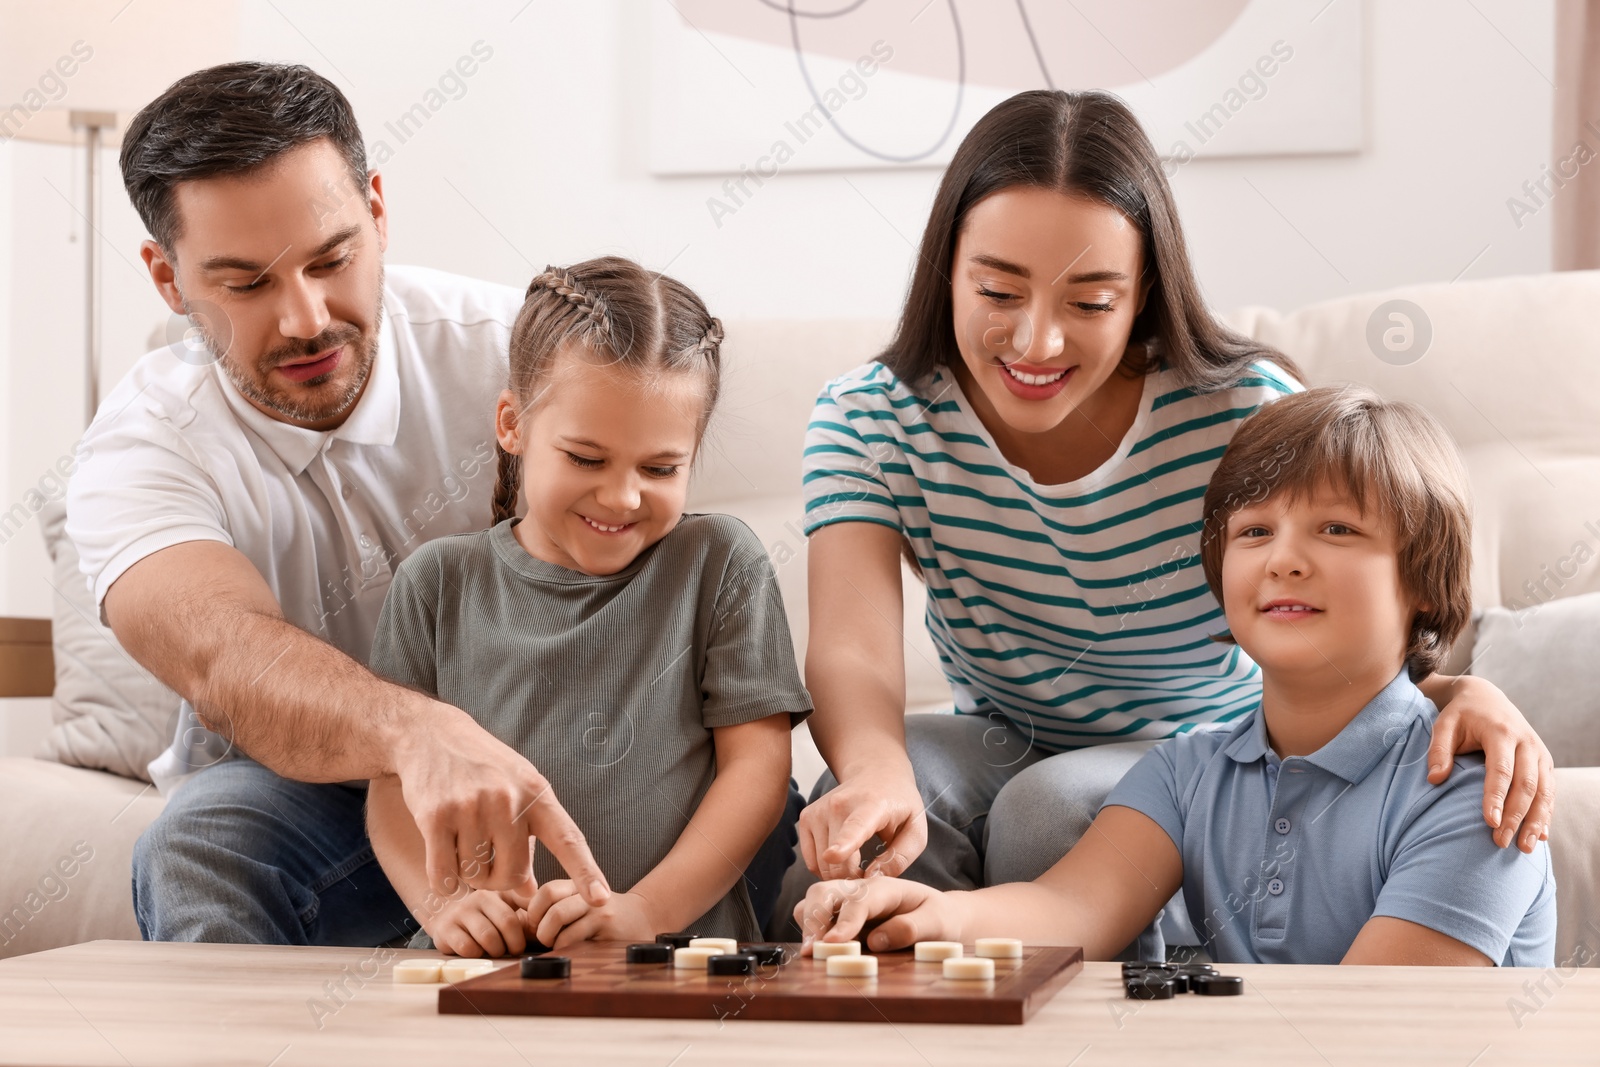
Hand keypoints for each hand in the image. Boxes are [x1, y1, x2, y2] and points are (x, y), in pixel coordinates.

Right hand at [395, 702, 611, 903]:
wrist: (432, 735)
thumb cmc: (482, 768)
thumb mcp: (517, 790)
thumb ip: (529, 837)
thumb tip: (530, 891)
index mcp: (537, 793)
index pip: (568, 839)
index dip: (585, 872)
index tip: (600, 900)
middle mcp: (508, 799)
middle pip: (512, 875)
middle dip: (498, 879)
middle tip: (487, 859)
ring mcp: (472, 806)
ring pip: (475, 877)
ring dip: (467, 873)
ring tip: (463, 844)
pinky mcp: (437, 816)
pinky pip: (444, 876)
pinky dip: (443, 879)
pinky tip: (443, 860)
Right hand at [426, 888, 532, 957]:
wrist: (443, 915)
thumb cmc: (482, 915)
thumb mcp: (503, 905)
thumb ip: (525, 906)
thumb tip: (545, 913)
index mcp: (497, 891)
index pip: (523, 903)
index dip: (526, 928)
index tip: (524, 940)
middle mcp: (479, 898)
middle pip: (507, 923)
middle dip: (514, 944)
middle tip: (512, 951)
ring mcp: (461, 912)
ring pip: (488, 937)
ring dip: (495, 951)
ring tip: (494, 951)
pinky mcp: (445, 929)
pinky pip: (468, 947)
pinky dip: (476, 954)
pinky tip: (476, 951)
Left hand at [524, 881, 657, 949]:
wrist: (644, 919)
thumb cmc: (604, 917)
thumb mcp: (580, 903)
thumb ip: (554, 908)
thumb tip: (519, 924)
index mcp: (579, 885)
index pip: (547, 891)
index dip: (534, 911)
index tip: (536, 924)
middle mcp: (590, 894)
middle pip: (552, 908)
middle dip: (541, 930)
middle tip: (546, 939)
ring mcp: (600, 911)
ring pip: (559, 925)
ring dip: (552, 942)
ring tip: (558, 946)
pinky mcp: (608, 930)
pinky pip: (574, 942)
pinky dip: (565, 951)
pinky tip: (573, 953)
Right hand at [795, 875, 959, 952]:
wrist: (938, 915)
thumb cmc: (939, 917)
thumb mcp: (938, 922)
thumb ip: (911, 928)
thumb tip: (876, 941)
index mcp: (885, 888)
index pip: (858, 901)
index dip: (844, 922)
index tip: (831, 944)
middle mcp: (860, 889)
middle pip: (824, 891)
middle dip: (814, 919)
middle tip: (810, 951)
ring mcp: (846, 899)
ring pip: (812, 900)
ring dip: (807, 924)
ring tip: (809, 952)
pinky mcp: (838, 912)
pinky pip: (811, 913)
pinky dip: (807, 928)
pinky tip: (813, 949)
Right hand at [798, 761, 927, 879]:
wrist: (874, 772)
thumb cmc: (898, 804)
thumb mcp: (916, 830)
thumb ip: (899, 858)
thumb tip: (872, 879)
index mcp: (871, 806)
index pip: (855, 826)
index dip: (844, 844)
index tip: (834, 855)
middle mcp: (839, 805)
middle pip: (836, 860)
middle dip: (852, 879)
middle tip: (870, 874)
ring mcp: (819, 810)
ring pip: (822, 865)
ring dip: (839, 875)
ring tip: (858, 864)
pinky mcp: (807, 818)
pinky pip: (811, 861)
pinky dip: (825, 868)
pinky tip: (842, 860)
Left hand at [1427, 675, 1554, 852]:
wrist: (1486, 697)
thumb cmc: (1460, 715)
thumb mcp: (1443, 725)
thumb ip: (1438, 750)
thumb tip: (1434, 780)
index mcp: (1501, 732)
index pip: (1501, 769)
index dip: (1497, 797)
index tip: (1490, 822)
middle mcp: (1527, 743)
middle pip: (1526, 784)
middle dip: (1516, 816)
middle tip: (1501, 842)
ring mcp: (1539, 753)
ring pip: (1544, 791)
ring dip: (1536, 821)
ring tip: (1524, 847)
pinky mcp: (1545, 762)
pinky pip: (1550, 791)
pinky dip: (1546, 814)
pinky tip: (1540, 835)